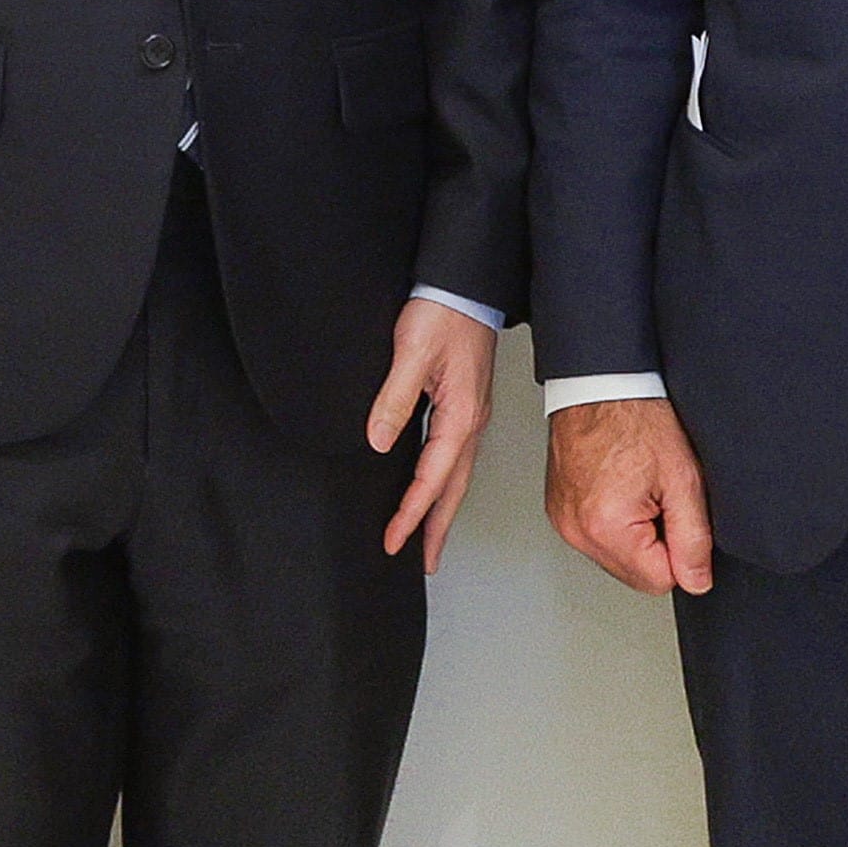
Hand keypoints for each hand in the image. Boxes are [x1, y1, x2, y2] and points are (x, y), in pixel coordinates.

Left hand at [366, 298, 496, 571]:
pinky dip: (443, 481)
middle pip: (454, 489)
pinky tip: (432, 486)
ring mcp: (470, 414)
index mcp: (460, 415)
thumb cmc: (443, 312)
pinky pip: (454, 456)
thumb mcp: (410, 353)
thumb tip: (377, 442)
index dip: (411, 513)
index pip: (432, 478)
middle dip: (436, 528)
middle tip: (423, 562)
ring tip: (428, 538)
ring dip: (442, 509)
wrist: (465, 284)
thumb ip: (394, 399)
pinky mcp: (464, 404)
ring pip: (456, 475)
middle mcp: (470, 421)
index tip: (394, 541)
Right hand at [544, 394, 717, 596]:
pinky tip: (621, 488)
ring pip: (618, 558)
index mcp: (606, 527)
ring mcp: (564, 523)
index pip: (659, 581)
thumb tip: (697, 580)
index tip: (676, 512)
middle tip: (659, 497)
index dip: (680, 552)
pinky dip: (615, 521)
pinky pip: (598, 538)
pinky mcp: (560, 513)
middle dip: (657, 544)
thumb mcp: (683, 479)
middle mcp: (576, 531)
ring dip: (636, 534)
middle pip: (636, 574)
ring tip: (638, 488)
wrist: (600, 384)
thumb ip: (694, 539)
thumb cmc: (637, 418)